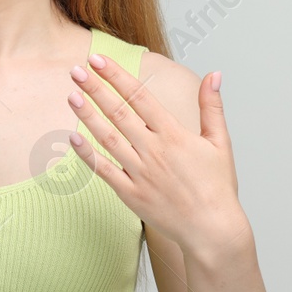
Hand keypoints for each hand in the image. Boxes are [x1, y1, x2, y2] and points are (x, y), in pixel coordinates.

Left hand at [66, 54, 247, 257]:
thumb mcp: (220, 143)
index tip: (99, 60)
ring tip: (71, 95)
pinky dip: (87, 155)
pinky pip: (104, 171)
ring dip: (87, 116)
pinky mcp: (131, 194)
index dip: (117, 76)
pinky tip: (72, 138)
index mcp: (174, 135)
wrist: (212, 231)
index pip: (140, 97)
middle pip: (119, 113)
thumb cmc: (217, 187)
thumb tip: (213, 74)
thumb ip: (211, 107)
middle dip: (96, 89)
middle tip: (76, 69)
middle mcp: (154, 151)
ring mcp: (140, 173)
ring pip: (107, 138)